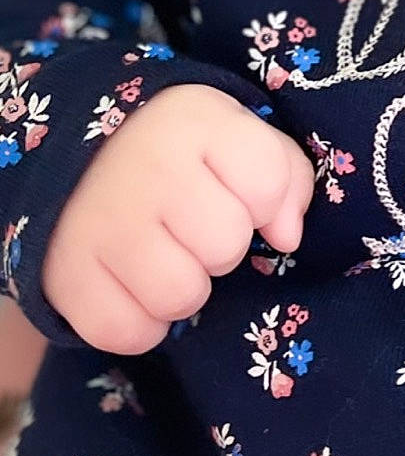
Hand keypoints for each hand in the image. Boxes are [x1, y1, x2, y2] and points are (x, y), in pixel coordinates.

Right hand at [43, 86, 313, 354]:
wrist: (77, 163)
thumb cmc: (176, 154)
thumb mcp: (235, 138)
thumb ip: (284, 177)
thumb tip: (287, 238)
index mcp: (193, 122)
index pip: (267, 182)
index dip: (263, 200)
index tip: (235, 190)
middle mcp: (145, 168)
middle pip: (226, 245)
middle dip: (220, 245)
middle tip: (190, 226)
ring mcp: (102, 223)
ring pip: (181, 296)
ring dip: (183, 289)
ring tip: (164, 257)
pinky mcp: (66, 275)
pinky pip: (129, 333)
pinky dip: (139, 323)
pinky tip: (133, 286)